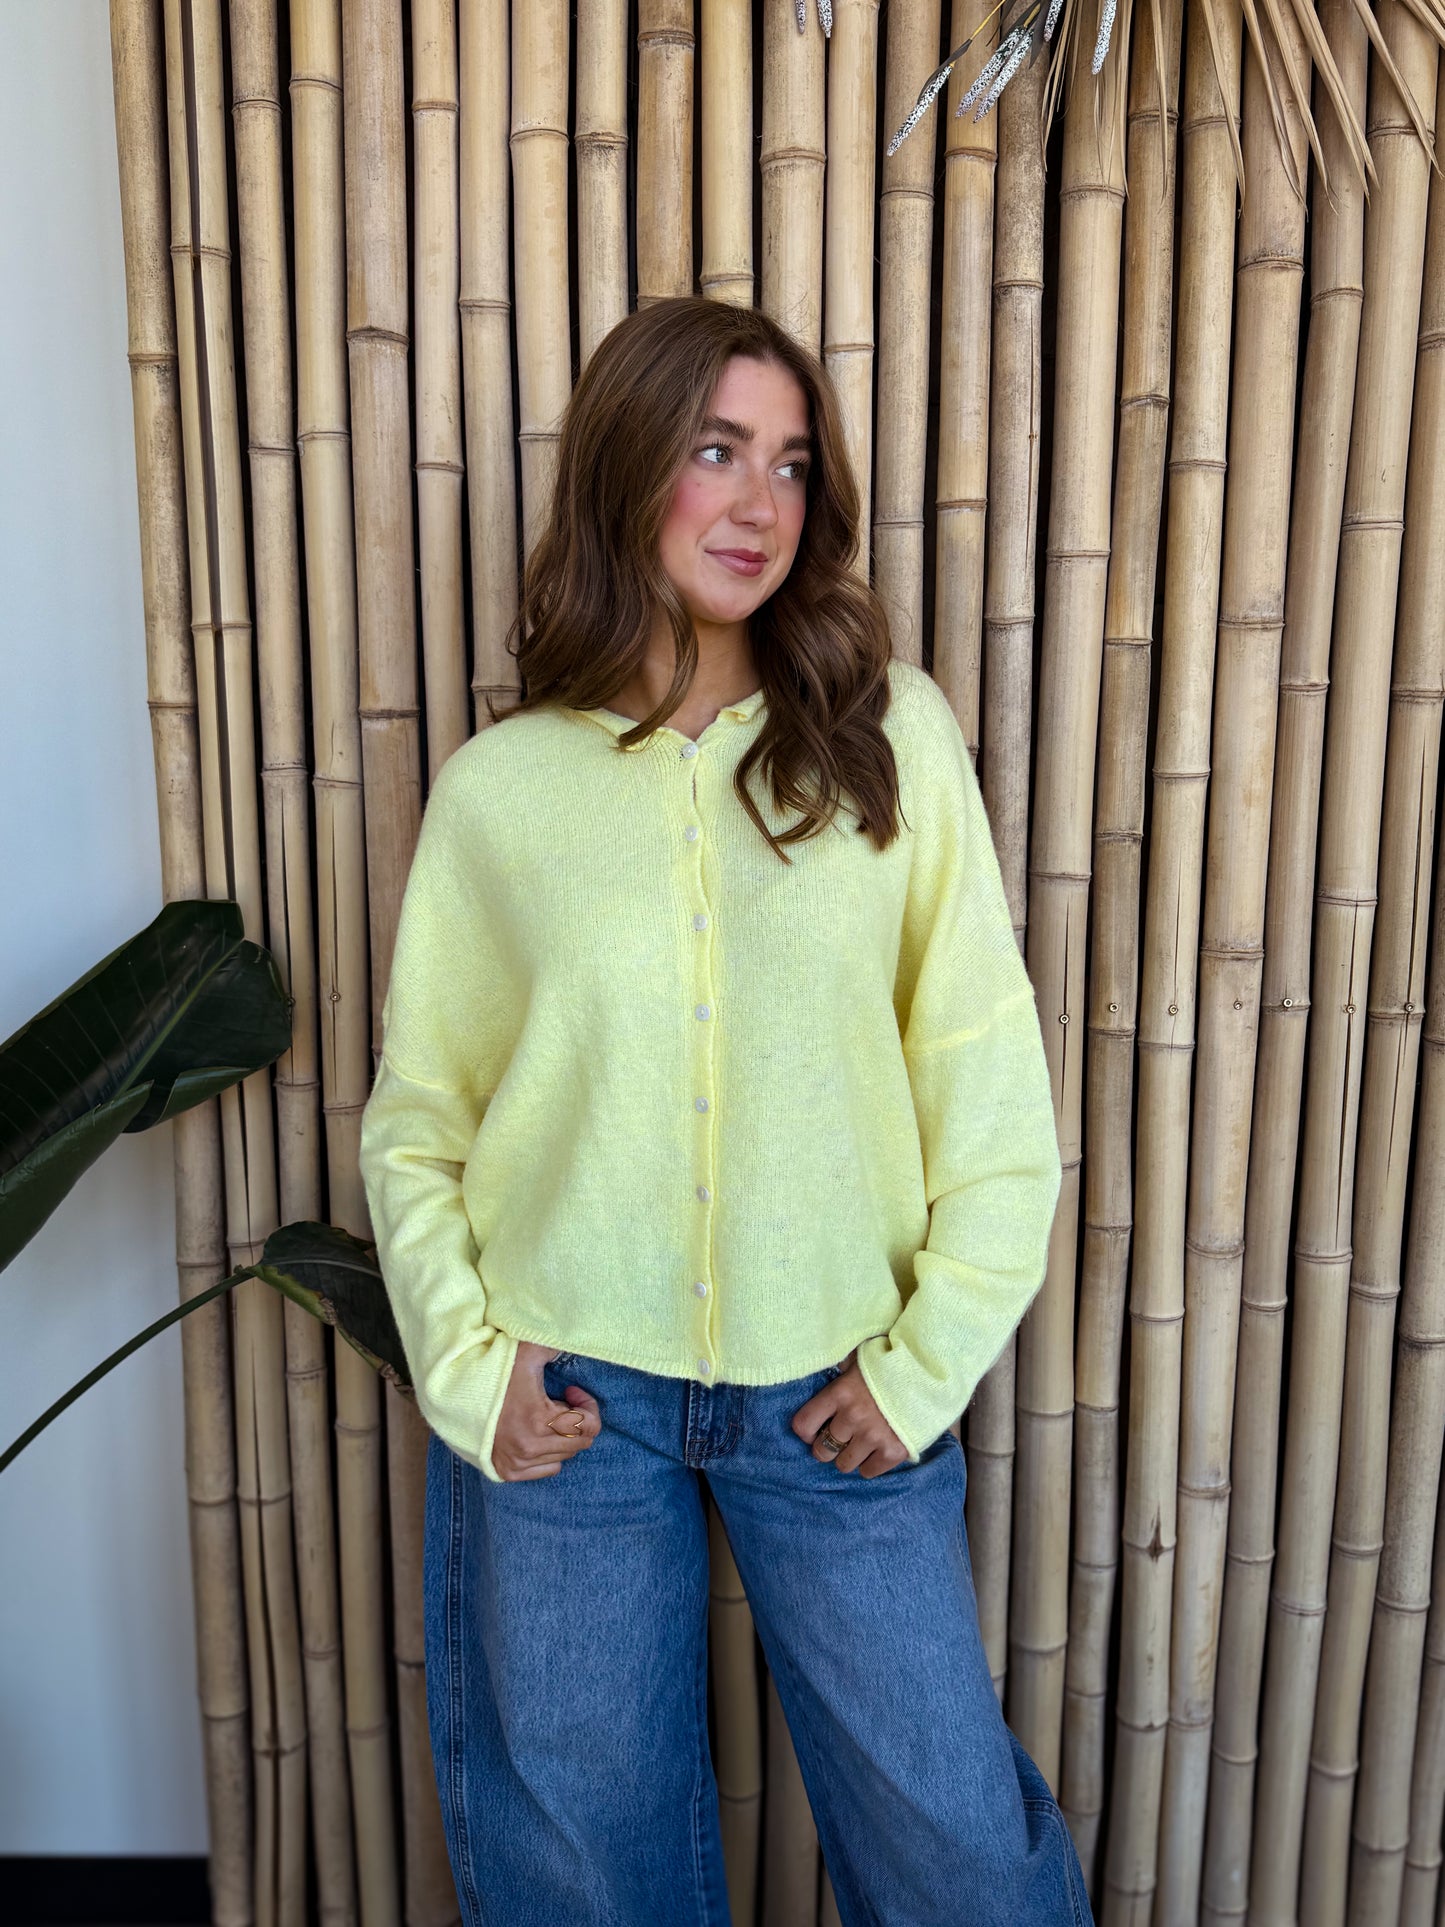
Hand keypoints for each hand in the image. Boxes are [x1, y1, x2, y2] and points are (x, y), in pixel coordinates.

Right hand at [492, 1339, 602, 1481]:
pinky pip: (547, 1469)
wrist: (455, 1397)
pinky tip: (537, 1434)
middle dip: (577, 1420)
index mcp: (540, 1420)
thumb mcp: (525, 1354)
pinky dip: (549, 1454)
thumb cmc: (493, 1374)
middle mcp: (531, 1447)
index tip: (571, 1392)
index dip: (588, 1406)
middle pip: (580, 1443)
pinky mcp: (508, 1472)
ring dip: (563, 1436)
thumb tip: (574, 1337)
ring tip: (546, 1416)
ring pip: (565, 1456)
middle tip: (561, 1402)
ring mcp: (519, 1462)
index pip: (590, 1427)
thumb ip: (552, 1345)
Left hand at [790, 1348, 908, 1477]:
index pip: (803, 1424)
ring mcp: (873, 1436)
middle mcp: (852, 1417)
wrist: (930, 1374)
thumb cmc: (890, 1364)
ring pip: (844, 1465)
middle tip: (837, 1440)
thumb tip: (823, 1369)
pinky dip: (870, 1465)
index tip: (814, 1430)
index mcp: (840, 1393)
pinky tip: (875, 1451)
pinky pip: (869, 1472)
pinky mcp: (893, 1451)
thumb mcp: (858, 1359)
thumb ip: (839, 1370)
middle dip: (826, 1447)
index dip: (806, 1431)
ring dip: (848, 1456)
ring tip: (857, 1445)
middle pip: (822, 1450)